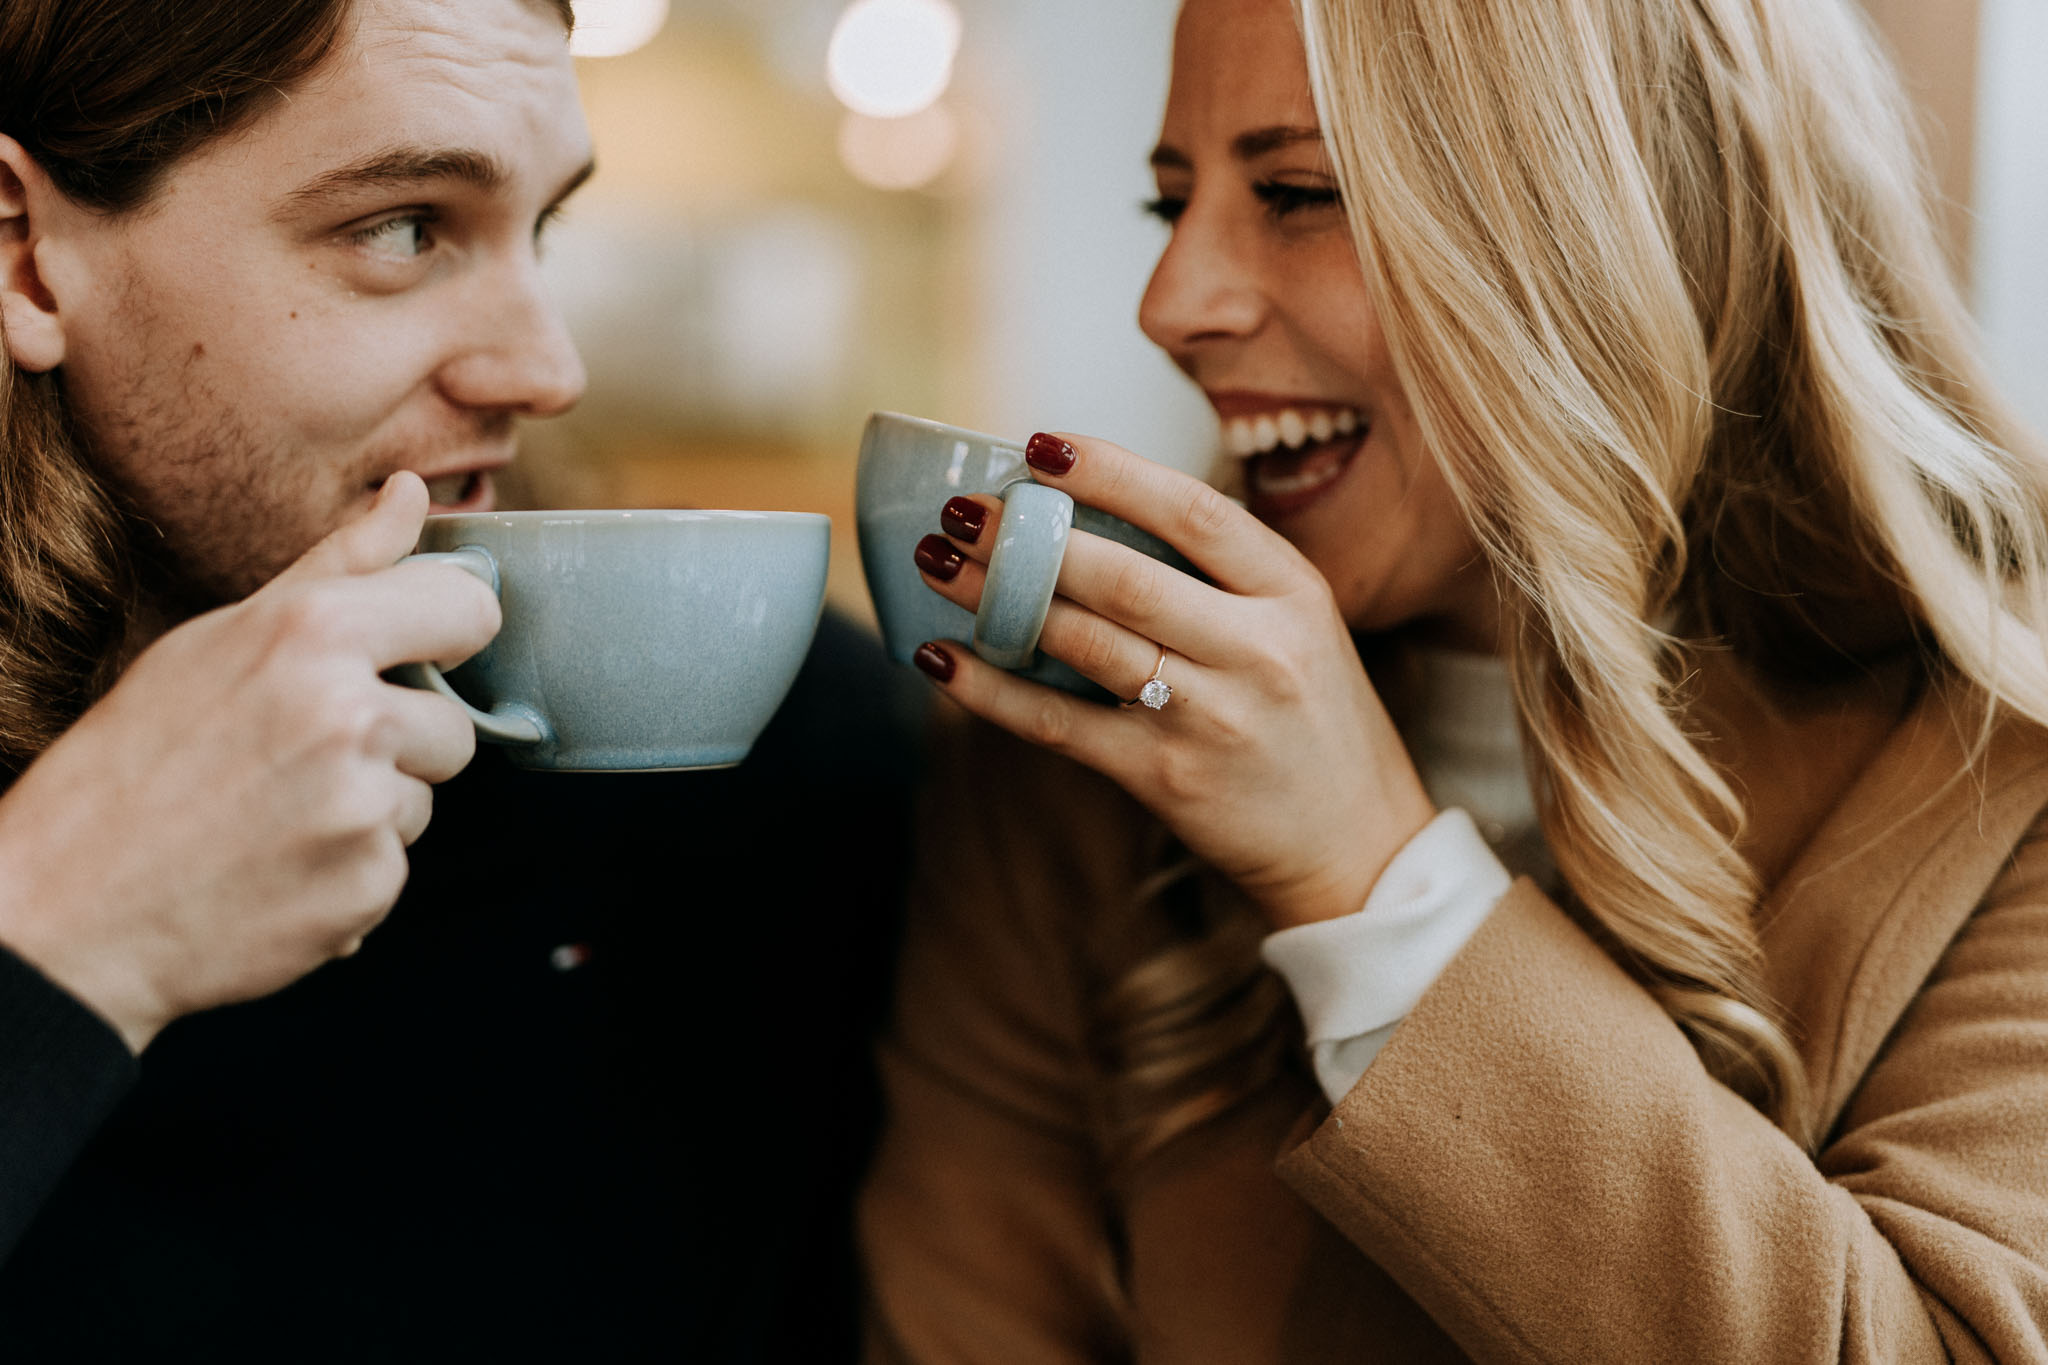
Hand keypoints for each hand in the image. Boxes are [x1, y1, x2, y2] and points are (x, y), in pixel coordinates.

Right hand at [0, 473, 498, 1051]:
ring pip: (426, 799)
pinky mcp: (369, 884)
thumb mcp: (219, 638)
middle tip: (295, 761)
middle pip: (456, 725)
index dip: (446, 636)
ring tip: (274, 815)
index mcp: (312, 632)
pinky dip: (349, 871)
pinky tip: (276, 867)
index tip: (414, 658)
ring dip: (372, 811)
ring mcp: (362, 806)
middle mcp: (348, 714)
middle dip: (396, 746)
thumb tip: (412, 492)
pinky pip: (397, 866)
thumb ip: (338, 565)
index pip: (467, 609)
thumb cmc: (135, 765)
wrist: (64, 910)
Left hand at [911, 432, 1436, 930]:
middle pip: (1123, 574)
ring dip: (998, 598)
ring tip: (939, 563)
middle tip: (964, 510)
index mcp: (1293, 591)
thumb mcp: (1301, 626)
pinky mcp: (1165, 774)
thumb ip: (1221, 575)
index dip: (1110, 471)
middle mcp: (1256, 647)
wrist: (1357, 847)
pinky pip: (1059, 723)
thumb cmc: (1315, 723)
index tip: (1042, 445)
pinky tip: (943, 659)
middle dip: (1030, 535)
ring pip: (1085, 641)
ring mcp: (1209, 715)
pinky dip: (993, 690)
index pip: (1192, 510)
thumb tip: (1097, 513)